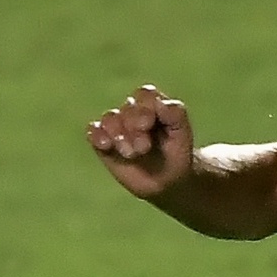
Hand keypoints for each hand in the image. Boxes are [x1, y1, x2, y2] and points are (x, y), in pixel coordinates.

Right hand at [87, 84, 196, 200]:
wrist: (167, 182)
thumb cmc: (176, 155)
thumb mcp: (183, 135)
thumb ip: (176, 115)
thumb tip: (161, 102)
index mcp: (152, 105)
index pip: (145, 95)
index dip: (144, 107)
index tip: (148, 124)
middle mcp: (132, 112)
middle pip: (128, 109)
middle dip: (134, 127)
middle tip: (143, 147)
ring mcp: (116, 126)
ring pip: (110, 119)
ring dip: (118, 134)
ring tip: (130, 153)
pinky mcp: (104, 142)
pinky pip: (94, 132)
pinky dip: (97, 135)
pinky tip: (105, 144)